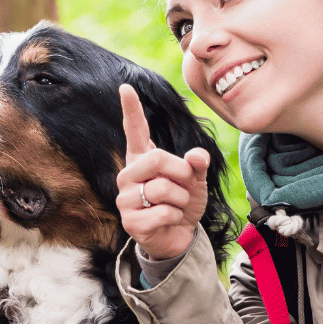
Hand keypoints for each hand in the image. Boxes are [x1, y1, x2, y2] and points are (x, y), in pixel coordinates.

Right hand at [116, 84, 209, 260]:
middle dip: (182, 173)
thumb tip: (197, 156)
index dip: (132, 109)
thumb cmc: (182, 202)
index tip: (126, 87)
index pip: (135, 131)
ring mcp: (125, 199)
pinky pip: (163, 212)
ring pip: (162, 189)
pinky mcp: (130, 222)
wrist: (178, 236)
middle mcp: (128, 176)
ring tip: (177, 206)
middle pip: (157, 159)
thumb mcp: (195, 180)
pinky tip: (169, 221)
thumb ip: (197, 164)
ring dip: (182, 199)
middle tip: (186, 186)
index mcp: (142, 160)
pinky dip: (176, 217)